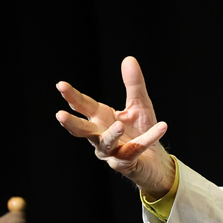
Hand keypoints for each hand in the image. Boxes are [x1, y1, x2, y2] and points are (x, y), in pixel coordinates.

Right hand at [56, 56, 175, 197]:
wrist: (155, 159)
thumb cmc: (142, 130)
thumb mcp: (139, 104)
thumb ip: (133, 84)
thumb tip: (129, 59)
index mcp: (100, 119)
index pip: (83, 106)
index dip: (72, 97)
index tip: (61, 85)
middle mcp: (100, 136)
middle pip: (83, 130)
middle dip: (72, 123)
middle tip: (60, 115)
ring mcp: (112, 152)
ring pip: (106, 144)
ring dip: (111, 135)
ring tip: (119, 125)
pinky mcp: (127, 163)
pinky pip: (136, 150)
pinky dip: (149, 138)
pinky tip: (161, 127)